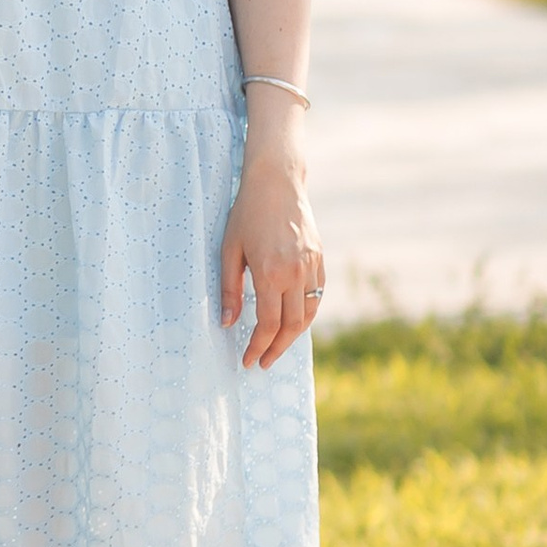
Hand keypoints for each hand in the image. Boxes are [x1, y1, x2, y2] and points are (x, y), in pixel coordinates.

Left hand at [220, 148, 324, 370]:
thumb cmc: (246, 214)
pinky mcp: (320, 259)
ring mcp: (312, 267)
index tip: (248, 361)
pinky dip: (307, 315)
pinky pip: (317, 296)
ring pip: (308, 314)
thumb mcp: (229, 250)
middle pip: (291, 326)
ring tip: (276, 347)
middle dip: (276, 349)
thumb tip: (227, 324)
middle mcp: (296, 274)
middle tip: (262, 363)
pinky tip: (293, 322)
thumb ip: (229, 289)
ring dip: (293, 336)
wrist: (277, 183)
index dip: (258, 347)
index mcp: (271, 273)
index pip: (267, 324)